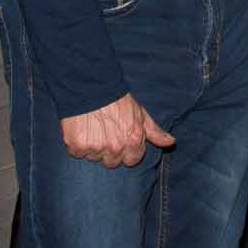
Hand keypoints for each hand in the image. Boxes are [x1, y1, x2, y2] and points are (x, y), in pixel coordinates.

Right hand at [60, 93, 174, 168]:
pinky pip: (77, 153)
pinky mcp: (77, 145)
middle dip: (109, 150)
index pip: (131, 161)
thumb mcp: (140, 113)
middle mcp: (115, 147)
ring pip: (94, 158)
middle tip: (105, 132)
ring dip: (93, 147)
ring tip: (92, 128)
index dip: (126, 150)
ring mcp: (95, 148)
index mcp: (132, 141)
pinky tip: (81, 129)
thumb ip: (154, 131)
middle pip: (112, 162)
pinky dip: (77, 144)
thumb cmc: (117, 100)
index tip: (120, 138)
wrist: (90, 85)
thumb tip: (171, 142)